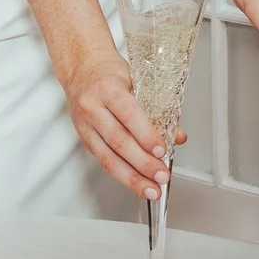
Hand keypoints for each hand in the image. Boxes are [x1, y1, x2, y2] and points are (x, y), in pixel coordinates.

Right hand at [58, 41, 181, 201]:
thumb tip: (177, 135)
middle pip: (118, 140)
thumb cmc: (110, 73)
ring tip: (150, 189)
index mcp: (107, 88)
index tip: (161, 150)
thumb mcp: (137, 80)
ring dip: (132, 177)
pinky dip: (122, 174)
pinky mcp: (84, 139)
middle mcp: (92, 107)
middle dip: (142, 163)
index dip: (146, 135)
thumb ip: (158, 108)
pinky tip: (136, 183)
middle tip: (161, 175)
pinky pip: (103, 160)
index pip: (128, 114)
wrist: (81, 69)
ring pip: (108, 157)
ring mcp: (85, 125)